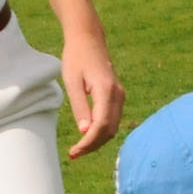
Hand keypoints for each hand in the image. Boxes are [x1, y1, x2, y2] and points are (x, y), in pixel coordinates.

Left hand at [59, 30, 123, 157]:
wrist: (88, 39)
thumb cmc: (76, 58)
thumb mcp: (72, 81)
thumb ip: (79, 106)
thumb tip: (84, 131)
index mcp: (106, 90)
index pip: (101, 125)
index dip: (88, 142)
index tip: (74, 151)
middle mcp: (118, 94)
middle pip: (109, 130)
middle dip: (92, 145)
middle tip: (73, 154)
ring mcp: (120, 95)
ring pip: (113, 127)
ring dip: (97, 141)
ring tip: (78, 148)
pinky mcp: (118, 96)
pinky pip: (112, 120)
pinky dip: (101, 131)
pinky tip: (87, 136)